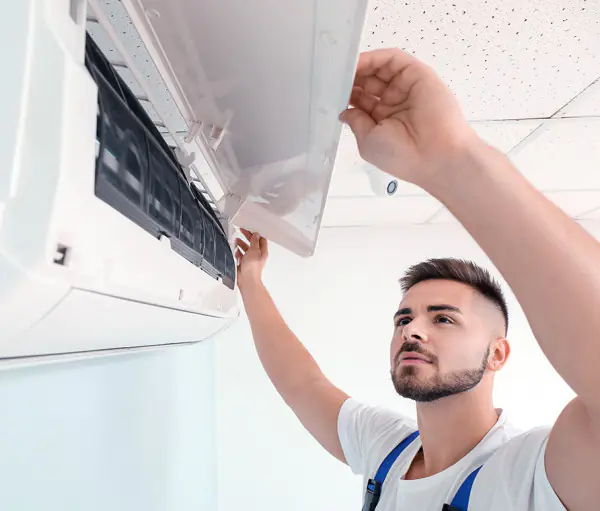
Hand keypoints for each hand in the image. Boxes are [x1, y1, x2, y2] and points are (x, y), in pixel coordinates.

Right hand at [235, 229, 268, 291]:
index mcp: (262, 252)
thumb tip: (256, 234)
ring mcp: (250, 260)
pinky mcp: (244, 264)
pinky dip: (238, 252)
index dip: (256, 233)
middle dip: (247, 236)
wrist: (246, 280)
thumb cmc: (252, 268)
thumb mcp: (254, 250)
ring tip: (236, 240)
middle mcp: (257, 256)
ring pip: (246, 249)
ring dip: (241, 244)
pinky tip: (235, 250)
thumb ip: (254, 242)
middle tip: (242, 230)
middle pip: (253, 243)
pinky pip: (240, 256)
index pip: (261, 239)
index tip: (250, 229)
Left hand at [340, 48, 478, 188]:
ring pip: (380, 68)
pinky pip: (394, 59)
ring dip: (361, 66)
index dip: (346, 94)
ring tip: (343, 67)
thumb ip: (356, 122)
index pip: (361, 100)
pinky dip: (375, 57)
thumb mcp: (368, 142)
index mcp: (384, 121)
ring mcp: (407, 88)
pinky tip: (360, 62)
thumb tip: (345, 111)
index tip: (331, 91)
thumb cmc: (405, 157)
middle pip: (369, 81)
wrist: (435, 156)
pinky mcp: (418, 75)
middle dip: (351, 78)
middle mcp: (396, 103)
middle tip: (334, 76)